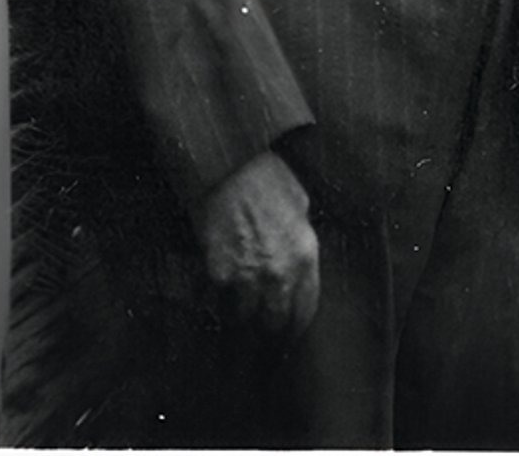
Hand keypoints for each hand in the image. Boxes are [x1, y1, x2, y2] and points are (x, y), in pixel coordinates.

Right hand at [193, 149, 319, 334]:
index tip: (288, 340)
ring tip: (235, 338)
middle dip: (269, 339)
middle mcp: (280, 272)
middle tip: (262, 352)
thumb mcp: (299, 205)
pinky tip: (212, 311)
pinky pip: (216, 304)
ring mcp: (248, 276)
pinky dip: (213, 309)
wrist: (230, 165)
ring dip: (240, 329)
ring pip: (244, 321)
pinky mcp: (218, 274)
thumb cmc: (267, 178)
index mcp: (306, 254)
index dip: (295, 328)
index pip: (305, 309)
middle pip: (275, 324)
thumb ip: (300, 239)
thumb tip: (297, 259)